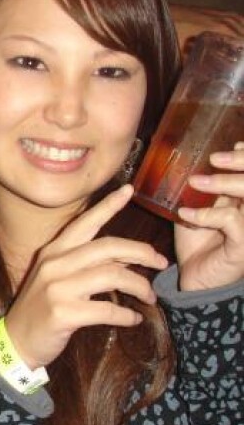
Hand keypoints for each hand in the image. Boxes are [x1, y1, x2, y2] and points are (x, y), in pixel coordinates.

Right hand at [5, 185, 168, 367]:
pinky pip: (108, 310)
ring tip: (150, 297)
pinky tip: (133, 319)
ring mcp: (58, 288)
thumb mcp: (55, 277)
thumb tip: (124, 256)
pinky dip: (127, 316)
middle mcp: (55, 264)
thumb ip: (83, 263)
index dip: (108, 206)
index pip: (85, 223)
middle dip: (141, 252)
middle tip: (160, 262)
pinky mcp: (64, 313)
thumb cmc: (40, 307)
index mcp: (54, 251)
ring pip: (113, 276)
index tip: (129, 190)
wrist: (15, 340)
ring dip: (139, 286)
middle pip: (108, 247)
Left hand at [175, 141, 243, 290]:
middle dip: (242, 163)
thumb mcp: (200, 208)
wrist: (198, 279)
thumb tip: (187, 161)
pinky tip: (186, 213)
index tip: (238, 145)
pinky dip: (207, 214)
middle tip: (215, 158)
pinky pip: (232, 222)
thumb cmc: (201, 242)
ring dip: (226, 185)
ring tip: (196, 181)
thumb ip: (202, 189)